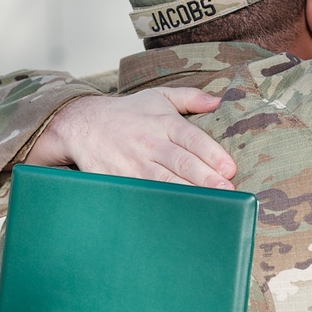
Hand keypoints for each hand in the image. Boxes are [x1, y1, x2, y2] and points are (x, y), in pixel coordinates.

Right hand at [26, 89, 237, 188]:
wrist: (82, 124)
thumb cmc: (127, 113)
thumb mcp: (157, 97)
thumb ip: (190, 97)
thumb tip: (219, 101)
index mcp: (162, 122)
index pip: (191, 138)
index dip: (211, 154)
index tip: (229, 169)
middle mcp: (149, 143)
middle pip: (180, 162)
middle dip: (204, 178)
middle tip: (227, 192)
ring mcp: (132, 164)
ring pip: (163, 181)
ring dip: (186, 194)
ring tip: (210, 205)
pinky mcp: (118, 180)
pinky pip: (141, 195)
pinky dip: (157, 205)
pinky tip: (175, 214)